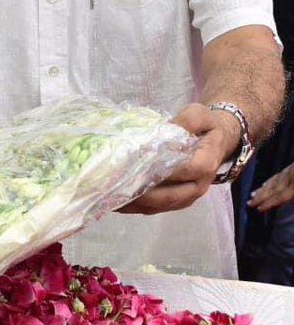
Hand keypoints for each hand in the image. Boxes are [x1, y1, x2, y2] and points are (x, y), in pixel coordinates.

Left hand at [120, 103, 238, 214]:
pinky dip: (135, 207)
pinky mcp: (177, 201)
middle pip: (168, 195)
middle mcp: (198, 186)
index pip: (181, 170)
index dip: (158, 168)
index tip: (133, 162)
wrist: (215, 141)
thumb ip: (186, 121)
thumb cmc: (204, 127)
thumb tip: (165, 130)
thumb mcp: (199, 115)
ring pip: (159, 206)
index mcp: (205, 164)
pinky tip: (114, 202)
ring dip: (134, 203)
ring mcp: (187, 197)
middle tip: (113, 184)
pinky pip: (156, 209)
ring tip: (108, 196)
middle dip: (141, 192)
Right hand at [249, 164, 293, 211]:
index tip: (258, 209)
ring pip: (273, 181)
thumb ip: (292, 194)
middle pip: (272, 189)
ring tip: (252, 194)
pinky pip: (278, 175)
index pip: (279, 196)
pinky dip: (270, 180)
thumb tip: (282, 201)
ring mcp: (290, 171)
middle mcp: (289, 178)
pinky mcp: (291, 167)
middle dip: (260, 196)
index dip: (268, 203)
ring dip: (262, 189)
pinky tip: (265, 183)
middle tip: (249, 203)